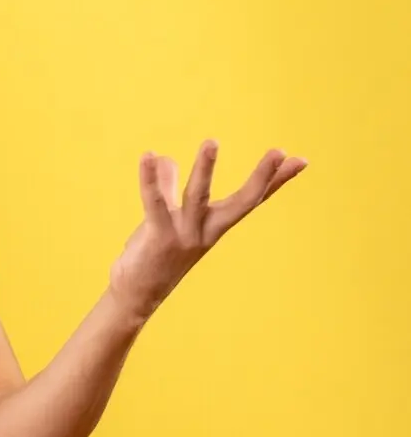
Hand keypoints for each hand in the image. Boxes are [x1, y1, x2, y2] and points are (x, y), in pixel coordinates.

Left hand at [108, 140, 307, 321]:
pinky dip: (150, 178)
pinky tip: (148, 156)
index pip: (250, 199)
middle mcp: (205, 231)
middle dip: (262, 177)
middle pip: (242, 202)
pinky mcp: (159, 237)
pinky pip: (155, 203)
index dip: (275, 181)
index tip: (300, 160)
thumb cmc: (153, 255)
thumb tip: (165, 157)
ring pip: (197, 197)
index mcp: (213, 225)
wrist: (136, 295)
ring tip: (212, 142)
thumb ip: (167, 186)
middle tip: (279, 152)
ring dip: (205, 169)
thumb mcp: (164, 217)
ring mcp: (184, 235)